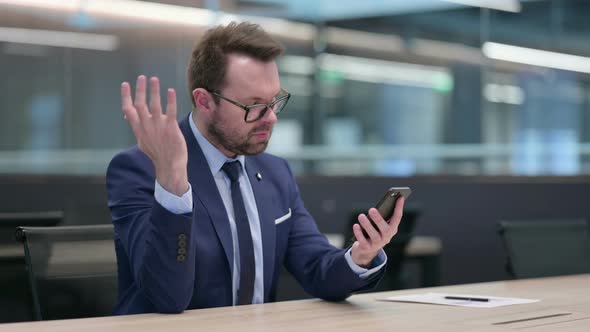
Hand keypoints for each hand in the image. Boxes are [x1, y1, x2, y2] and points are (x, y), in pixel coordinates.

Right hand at [121, 75, 187, 195]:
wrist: (169, 167)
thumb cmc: (157, 153)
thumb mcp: (142, 141)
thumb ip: (137, 127)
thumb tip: (127, 116)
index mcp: (139, 130)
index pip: (128, 110)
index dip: (125, 96)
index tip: (125, 84)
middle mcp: (146, 127)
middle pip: (140, 105)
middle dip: (140, 90)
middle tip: (141, 77)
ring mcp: (158, 127)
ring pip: (154, 105)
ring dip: (154, 91)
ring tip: (154, 79)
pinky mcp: (171, 128)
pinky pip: (170, 112)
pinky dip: (170, 101)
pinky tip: (170, 91)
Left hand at [350, 197, 404, 267]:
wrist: (365, 250)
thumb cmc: (373, 231)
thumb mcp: (378, 224)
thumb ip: (380, 216)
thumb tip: (376, 206)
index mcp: (392, 229)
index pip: (398, 218)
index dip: (399, 208)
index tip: (400, 197)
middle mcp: (386, 237)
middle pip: (385, 229)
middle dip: (378, 219)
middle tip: (371, 209)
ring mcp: (377, 244)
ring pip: (374, 235)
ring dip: (367, 225)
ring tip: (361, 216)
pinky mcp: (367, 248)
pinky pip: (363, 241)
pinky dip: (359, 233)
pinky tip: (356, 225)